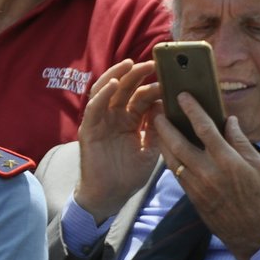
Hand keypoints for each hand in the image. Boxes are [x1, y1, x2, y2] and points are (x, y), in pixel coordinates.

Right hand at [73, 60, 162, 221]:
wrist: (110, 195)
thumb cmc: (129, 174)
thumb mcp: (151, 149)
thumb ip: (158, 128)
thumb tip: (166, 104)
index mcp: (131, 120)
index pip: (142, 96)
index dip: (154, 86)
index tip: (169, 78)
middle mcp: (115, 116)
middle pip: (125, 88)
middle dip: (137, 74)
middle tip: (153, 63)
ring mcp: (101, 121)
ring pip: (106, 91)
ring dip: (117, 76)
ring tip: (130, 65)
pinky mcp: (89, 128)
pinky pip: (94, 107)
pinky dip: (102, 94)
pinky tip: (113, 85)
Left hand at [153, 95, 259, 259]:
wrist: (250, 232)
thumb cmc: (259, 196)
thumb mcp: (259, 165)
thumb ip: (241, 141)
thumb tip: (229, 120)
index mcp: (228, 161)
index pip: (205, 129)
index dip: (192, 110)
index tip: (182, 97)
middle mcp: (208, 171)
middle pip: (179, 142)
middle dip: (166, 125)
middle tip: (157, 110)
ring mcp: (196, 185)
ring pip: (171, 158)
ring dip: (162, 140)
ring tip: (156, 125)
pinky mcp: (190, 195)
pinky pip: (174, 172)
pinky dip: (168, 157)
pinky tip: (166, 147)